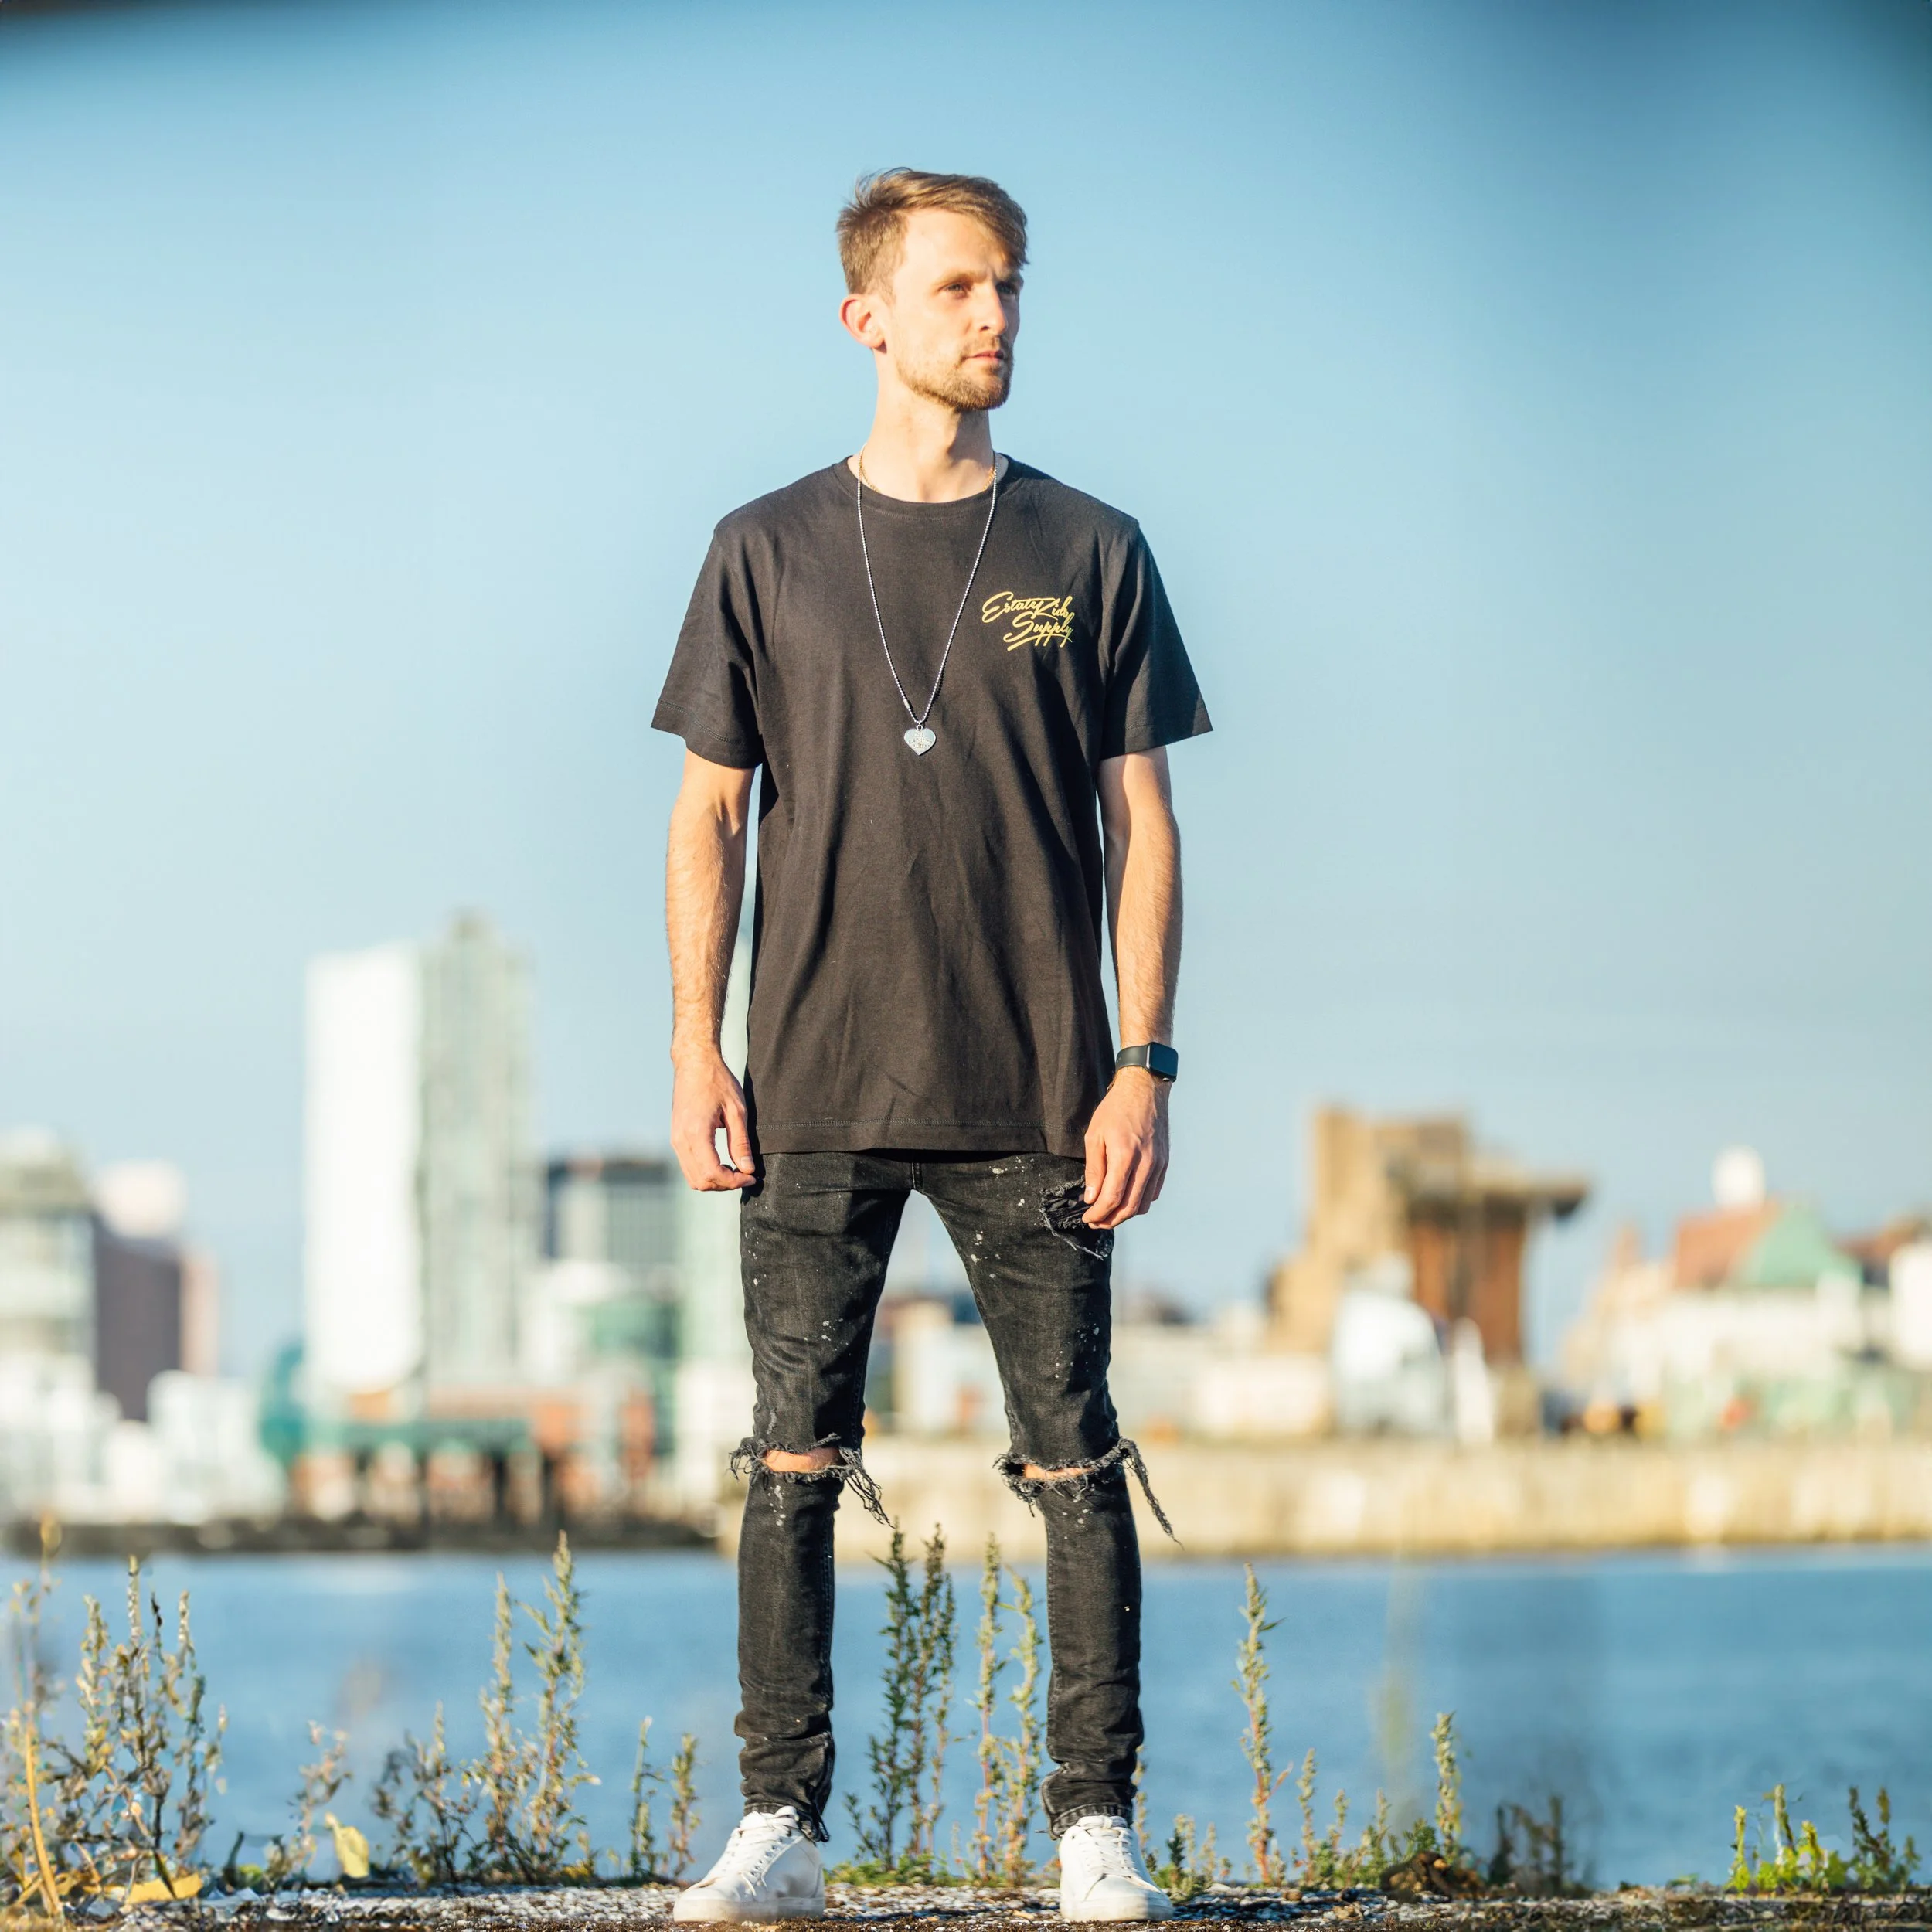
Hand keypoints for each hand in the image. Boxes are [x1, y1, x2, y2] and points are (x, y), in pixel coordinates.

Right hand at [671, 1051, 756, 1189]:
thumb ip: (740, 1143)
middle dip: (725, 1184)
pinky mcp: (676, 1137)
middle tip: (745, 1175)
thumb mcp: (737, 1110)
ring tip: (735, 1171)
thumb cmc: (717, 1081)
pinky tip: (722, 1163)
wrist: (694, 1063)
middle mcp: (680, 1140)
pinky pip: (688, 1166)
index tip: (750, 1177)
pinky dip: (705, 1172)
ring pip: (692, 1177)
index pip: (712, 1173)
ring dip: (714, 1180)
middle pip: (700, 1181)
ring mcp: (675, 1139)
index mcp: (696, 1133)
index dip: (733, 1182)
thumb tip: (747, 1169)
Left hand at [1081, 1069, 1169, 1227]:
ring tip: (1109, 1213)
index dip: (1098, 1213)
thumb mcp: (1095, 1136)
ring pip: (1143, 1203)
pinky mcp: (1165, 1163)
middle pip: (1130, 1207)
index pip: (1112, 1198)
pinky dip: (1139, 1201)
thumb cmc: (1116, 1110)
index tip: (1088, 1218)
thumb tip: (1091, 1197)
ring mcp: (1159, 1164)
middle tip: (1096, 1221)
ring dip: (1125, 1214)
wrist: (1144, 1090)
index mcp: (1126, 1155)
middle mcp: (1146, 1163)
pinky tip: (1126, 1198)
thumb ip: (1094, 1169)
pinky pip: (1153, 1192)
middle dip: (1111, 1220)